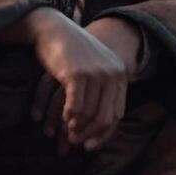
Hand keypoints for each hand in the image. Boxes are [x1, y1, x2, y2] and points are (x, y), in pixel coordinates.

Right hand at [21, 8, 129, 153]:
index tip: (91, 145)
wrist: (55, 29)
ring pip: (90, 113)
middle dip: (91, 134)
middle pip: (105, 117)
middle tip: (77, 144)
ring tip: (68, 136)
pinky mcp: (78, 74)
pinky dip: (70, 117)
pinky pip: (77, 106)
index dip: (105, 133)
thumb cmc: (72, 54)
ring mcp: (96, 74)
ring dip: (77, 128)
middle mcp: (113, 75)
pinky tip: (64, 121)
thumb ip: (100, 93)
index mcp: (120, 75)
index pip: (118, 113)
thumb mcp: (94, 70)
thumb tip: (97, 125)